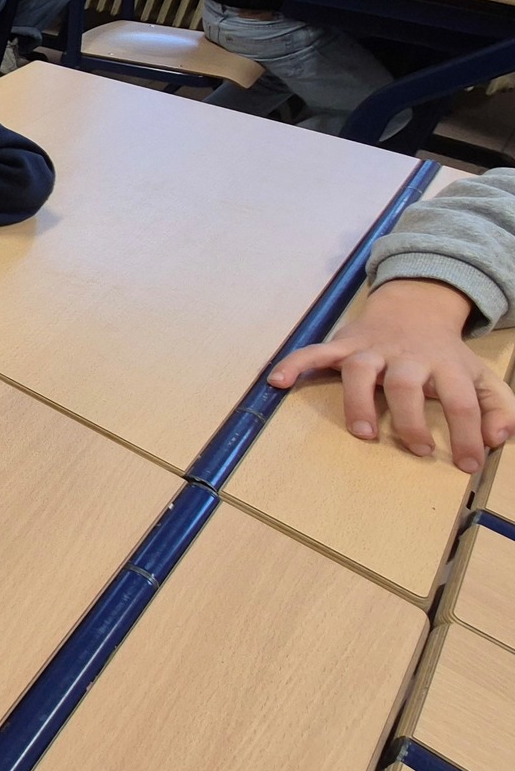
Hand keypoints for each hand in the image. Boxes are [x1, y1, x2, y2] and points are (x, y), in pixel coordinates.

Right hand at [268, 280, 514, 473]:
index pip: (461, 400)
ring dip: (358, 401)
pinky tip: (277, 381)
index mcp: (445, 365)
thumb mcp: (481, 376)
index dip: (466, 433)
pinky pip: (315, 352)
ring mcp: (372, 349)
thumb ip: (497, 408)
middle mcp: (407, 356)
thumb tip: (497, 439)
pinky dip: (295, 364)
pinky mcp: (344, 345)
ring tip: (361, 433)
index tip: (468, 464)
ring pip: (360, 371)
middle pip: (406, 385)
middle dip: (410, 420)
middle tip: (417, 449)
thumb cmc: (445, 354)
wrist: (414, 306)